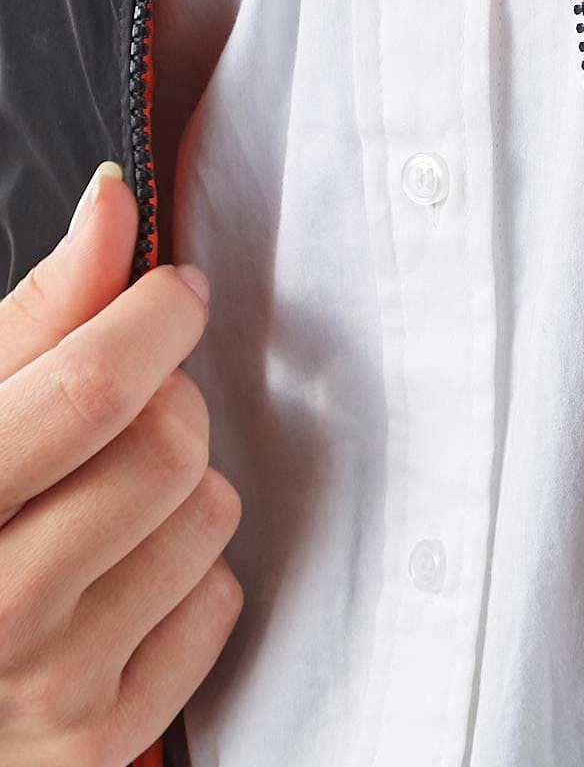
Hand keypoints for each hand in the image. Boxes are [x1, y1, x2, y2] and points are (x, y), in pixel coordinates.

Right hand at [0, 165, 240, 766]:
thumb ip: (43, 312)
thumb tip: (117, 196)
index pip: (95, 387)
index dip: (157, 318)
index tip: (172, 296)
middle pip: (170, 447)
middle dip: (167, 406)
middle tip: (125, 414)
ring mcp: (42, 692)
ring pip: (209, 518)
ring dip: (182, 492)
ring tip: (105, 507)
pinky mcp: (99, 745)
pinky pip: (217, 605)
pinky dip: (187, 581)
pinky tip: (115, 587)